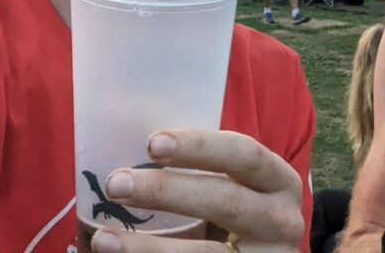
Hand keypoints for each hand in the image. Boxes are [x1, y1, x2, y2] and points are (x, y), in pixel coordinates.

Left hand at [90, 129, 302, 251]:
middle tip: (116, 183)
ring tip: (104, 240)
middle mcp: (281, 221)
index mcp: (280, 182)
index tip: (152, 142)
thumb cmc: (241, 214)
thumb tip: (127, 149)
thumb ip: (203, 171)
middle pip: (225, 202)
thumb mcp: (239, 188)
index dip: (201, 147)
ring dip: (149, 247)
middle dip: (167, 192)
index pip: (245, 154)